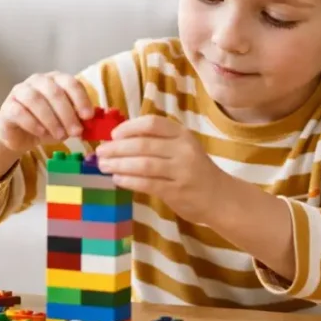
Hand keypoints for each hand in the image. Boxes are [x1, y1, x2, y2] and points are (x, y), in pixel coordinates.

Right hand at [0, 71, 94, 153]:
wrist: (20, 135)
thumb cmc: (47, 124)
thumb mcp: (66, 122)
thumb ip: (78, 119)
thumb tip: (91, 123)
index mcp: (56, 80)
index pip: (71, 83)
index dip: (81, 99)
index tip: (88, 117)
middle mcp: (38, 81)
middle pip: (54, 92)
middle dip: (68, 113)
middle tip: (76, 132)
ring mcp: (20, 91)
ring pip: (35, 99)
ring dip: (51, 119)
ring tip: (60, 136)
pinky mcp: (7, 107)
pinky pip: (19, 111)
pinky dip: (33, 123)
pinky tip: (41, 133)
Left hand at [95, 115, 228, 223]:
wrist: (220, 197)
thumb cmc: (195, 171)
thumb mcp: (182, 149)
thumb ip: (158, 142)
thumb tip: (119, 140)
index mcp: (182, 134)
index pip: (152, 123)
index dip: (128, 128)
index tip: (113, 135)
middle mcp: (183, 149)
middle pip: (143, 144)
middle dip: (116, 148)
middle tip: (100, 152)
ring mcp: (181, 170)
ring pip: (142, 164)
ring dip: (118, 164)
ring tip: (103, 166)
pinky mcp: (177, 191)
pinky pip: (146, 183)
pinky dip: (128, 180)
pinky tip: (117, 179)